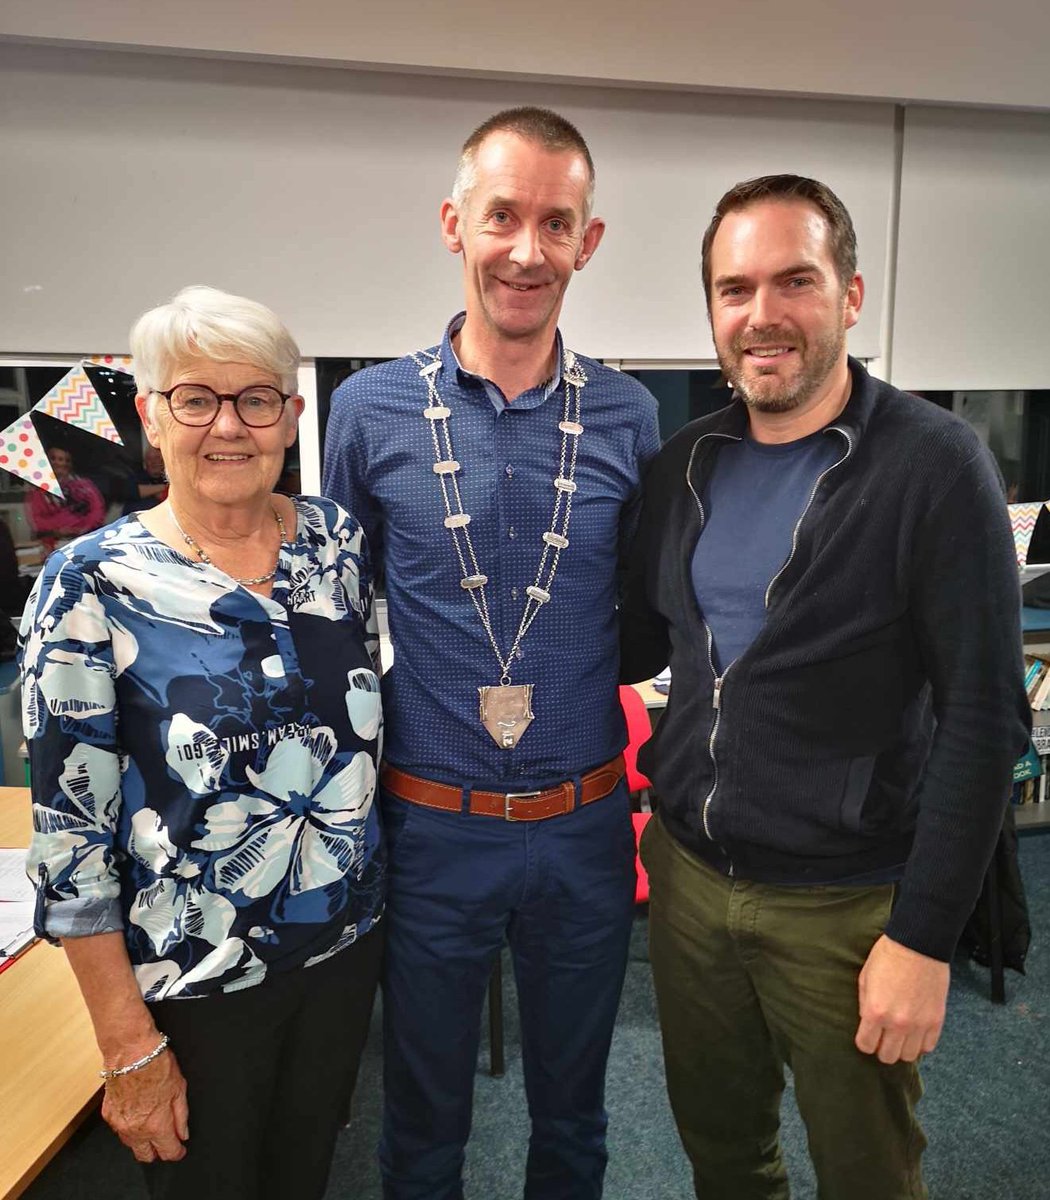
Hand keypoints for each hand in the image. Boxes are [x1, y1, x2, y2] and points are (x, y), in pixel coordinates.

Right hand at [101, 1046, 189, 1162]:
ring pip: (131, 1145)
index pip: (168, 1151)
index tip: (180, 1149)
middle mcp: (136, 1130)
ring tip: (152, 1124)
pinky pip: (119, 1129)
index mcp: (156, 1125)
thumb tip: (183, 1133)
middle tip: (166, 1140)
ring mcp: (119, 1124)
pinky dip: (129, 1127)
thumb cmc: (156, 1065)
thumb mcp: (179, 1088)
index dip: (177, 1152)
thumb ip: (181, 1116)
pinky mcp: (108, 1114)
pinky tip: (137, 1114)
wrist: (131, 1051)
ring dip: (142, 1141)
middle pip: (145, 1156)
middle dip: (157, 1151)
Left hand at [855, 934, 949, 1063]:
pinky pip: (928, 1047)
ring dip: (902, 1048)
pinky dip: (921, 1043)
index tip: (867, 1036)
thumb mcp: (865, 978)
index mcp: (875, 1011)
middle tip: (883, 1037)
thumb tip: (867, 1022)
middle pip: (888, 1056)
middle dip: (882, 1048)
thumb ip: (864, 1004)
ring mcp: (919, 1024)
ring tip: (900, 1035)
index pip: (866, 1045)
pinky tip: (916, 1031)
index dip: (865, 1042)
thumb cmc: (888, 956)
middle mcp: (897, 1023)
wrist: (918, 944)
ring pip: (909, 1056)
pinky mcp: (936, 1021)